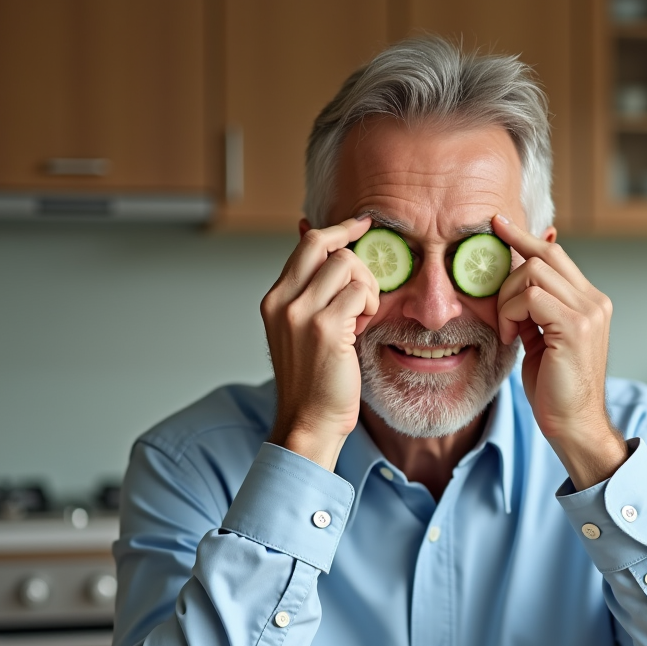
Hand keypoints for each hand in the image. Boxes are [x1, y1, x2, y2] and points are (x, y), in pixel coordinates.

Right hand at [261, 216, 379, 469]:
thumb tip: (320, 246)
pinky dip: (371, 305)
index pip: (308, 244)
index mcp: (275, 299)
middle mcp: (283, 301)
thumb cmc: (313, 379)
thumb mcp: (302, 329)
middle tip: (368, 289)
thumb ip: (310, 291)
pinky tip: (364, 327)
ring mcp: (301, 314)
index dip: (339, 230)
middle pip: (326, 246)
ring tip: (363, 315)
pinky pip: (360, 293)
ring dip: (367, 286)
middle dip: (358, 258)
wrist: (309, 420)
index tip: (361, 225)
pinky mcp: (325, 328)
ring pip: (347, 265)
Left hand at [493, 214, 627, 488]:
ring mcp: (588, 312)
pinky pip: (530, 297)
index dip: (525, 237)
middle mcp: (594, 301)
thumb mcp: (541, 337)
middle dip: (508, 266)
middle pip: (543, 255)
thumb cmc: (555, 387)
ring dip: (507, 299)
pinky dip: (511, 313)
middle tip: (492, 296)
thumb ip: (534, 307)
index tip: (499, 224)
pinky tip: (511, 336)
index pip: (554, 254)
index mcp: (590, 301)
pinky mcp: (575, 327)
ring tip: (508, 329)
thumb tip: (517, 276)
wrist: (573, 424)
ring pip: (532, 272)